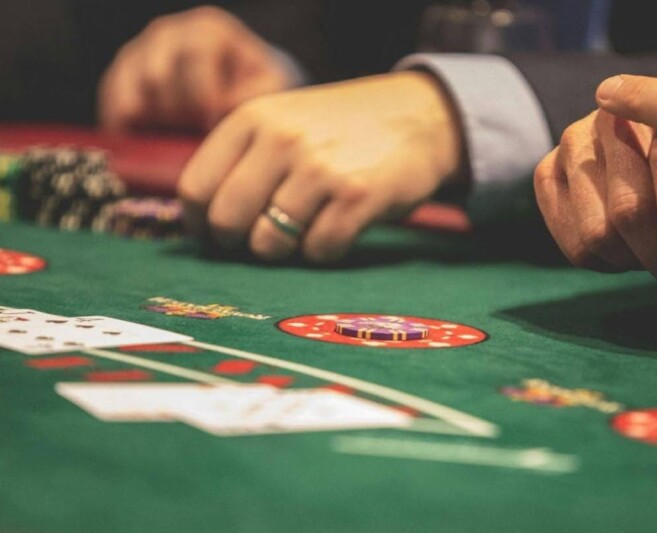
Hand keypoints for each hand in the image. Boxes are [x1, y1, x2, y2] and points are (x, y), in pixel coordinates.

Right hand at [98, 5, 292, 132]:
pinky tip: (147, 142)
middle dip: (177, 113)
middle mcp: (167, 35)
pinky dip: (127, 127)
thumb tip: (227, 109)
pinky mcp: (119, 78)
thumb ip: (256, 94)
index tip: (211, 126)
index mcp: (206, 31)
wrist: (231, 86)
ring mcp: (139, 54)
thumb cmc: (252, 86)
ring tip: (173, 137)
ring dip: (152, 121)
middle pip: (158, 75)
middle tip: (190, 136)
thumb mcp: (267, 85)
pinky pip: (113, 104)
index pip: (196, 57)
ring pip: (130, 90)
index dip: (203, 97)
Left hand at [178, 72, 462, 262]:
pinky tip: (337, 230)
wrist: (419, 115)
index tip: (218, 233)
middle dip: (239, 242)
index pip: (196, 188)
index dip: (202, 223)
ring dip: (285, 250)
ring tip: (304, 230)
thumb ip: (241, 160)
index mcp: (253, 118)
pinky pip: (319, 251)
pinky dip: (324, 252)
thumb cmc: (342, 130)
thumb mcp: (283, 122)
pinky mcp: (358, 196)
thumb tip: (198, 223)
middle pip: (227, 221)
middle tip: (261, 239)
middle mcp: (281, 139)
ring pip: (270, 243)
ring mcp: (320, 168)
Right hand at [534, 107, 656, 280]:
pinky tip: (624, 252)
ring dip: (631, 260)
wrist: (652, 152)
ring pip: (598, 234)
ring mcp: (572, 142)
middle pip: (629, 210)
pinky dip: (603, 263)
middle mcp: (610, 116)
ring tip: (653, 259)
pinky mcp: (547, 172)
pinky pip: (573, 244)